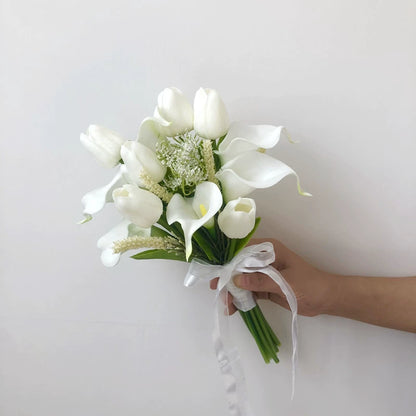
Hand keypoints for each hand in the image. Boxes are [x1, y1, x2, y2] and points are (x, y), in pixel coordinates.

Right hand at [210, 238, 338, 315]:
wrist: (326, 300)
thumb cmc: (309, 285)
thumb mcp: (284, 283)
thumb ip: (260, 281)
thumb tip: (235, 280)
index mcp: (269, 250)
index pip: (243, 252)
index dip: (229, 262)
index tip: (218, 275)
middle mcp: (264, 259)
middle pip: (240, 267)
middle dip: (229, 280)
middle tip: (217, 292)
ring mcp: (264, 273)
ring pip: (242, 280)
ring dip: (233, 292)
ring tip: (226, 306)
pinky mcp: (266, 286)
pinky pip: (249, 291)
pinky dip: (242, 299)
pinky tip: (234, 308)